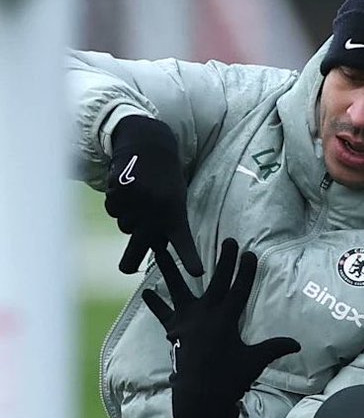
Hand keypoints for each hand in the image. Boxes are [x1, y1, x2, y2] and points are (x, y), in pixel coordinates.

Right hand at [105, 115, 202, 276]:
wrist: (149, 145)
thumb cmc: (164, 180)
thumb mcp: (174, 202)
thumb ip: (166, 226)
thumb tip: (156, 250)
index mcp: (176, 215)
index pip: (184, 242)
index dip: (190, 258)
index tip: (197, 272)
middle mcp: (158, 211)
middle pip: (139, 246)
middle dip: (130, 262)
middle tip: (126, 270)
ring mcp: (138, 201)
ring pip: (123, 226)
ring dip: (126, 218)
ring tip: (137, 197)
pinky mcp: (121, 190)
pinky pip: (112, 209)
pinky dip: (115, 202)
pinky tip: (125, 188)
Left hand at [143, 238, 300, 417]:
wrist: (199, 398)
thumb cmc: (229, 380)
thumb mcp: (254, 362)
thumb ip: (274, 348)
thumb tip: (297, 344)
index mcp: (226, 320)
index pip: (240, 289)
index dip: (246, 271)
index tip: (250, 253)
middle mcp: (205, 315)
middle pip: (216, 281)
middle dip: (225, 261)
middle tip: (228, 240)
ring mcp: (186, 321)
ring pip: (178, 288)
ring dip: (169, 267)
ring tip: (159, 246)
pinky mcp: (173, 331)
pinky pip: (163, 314)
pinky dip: (156, 304)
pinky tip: (147, 291)